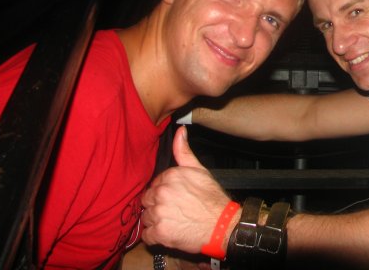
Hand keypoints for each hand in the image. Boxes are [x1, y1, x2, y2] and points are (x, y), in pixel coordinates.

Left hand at [141, 126, 236, 252]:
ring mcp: (159, 213)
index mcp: (169, 176)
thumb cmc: (212, 198)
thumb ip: (184, 151)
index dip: (163, 194)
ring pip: (146, 218)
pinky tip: (169, 233)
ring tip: (173, 222)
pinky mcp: (159, 232)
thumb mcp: (200, 170)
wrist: (222, 225)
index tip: (174, 199)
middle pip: (147, 201)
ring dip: (155, 222)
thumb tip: (180, 131)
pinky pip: (147, 235)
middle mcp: (161, 193)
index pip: (154, 185)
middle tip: (174, 212)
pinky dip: (156, 236)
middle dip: (157, 207)